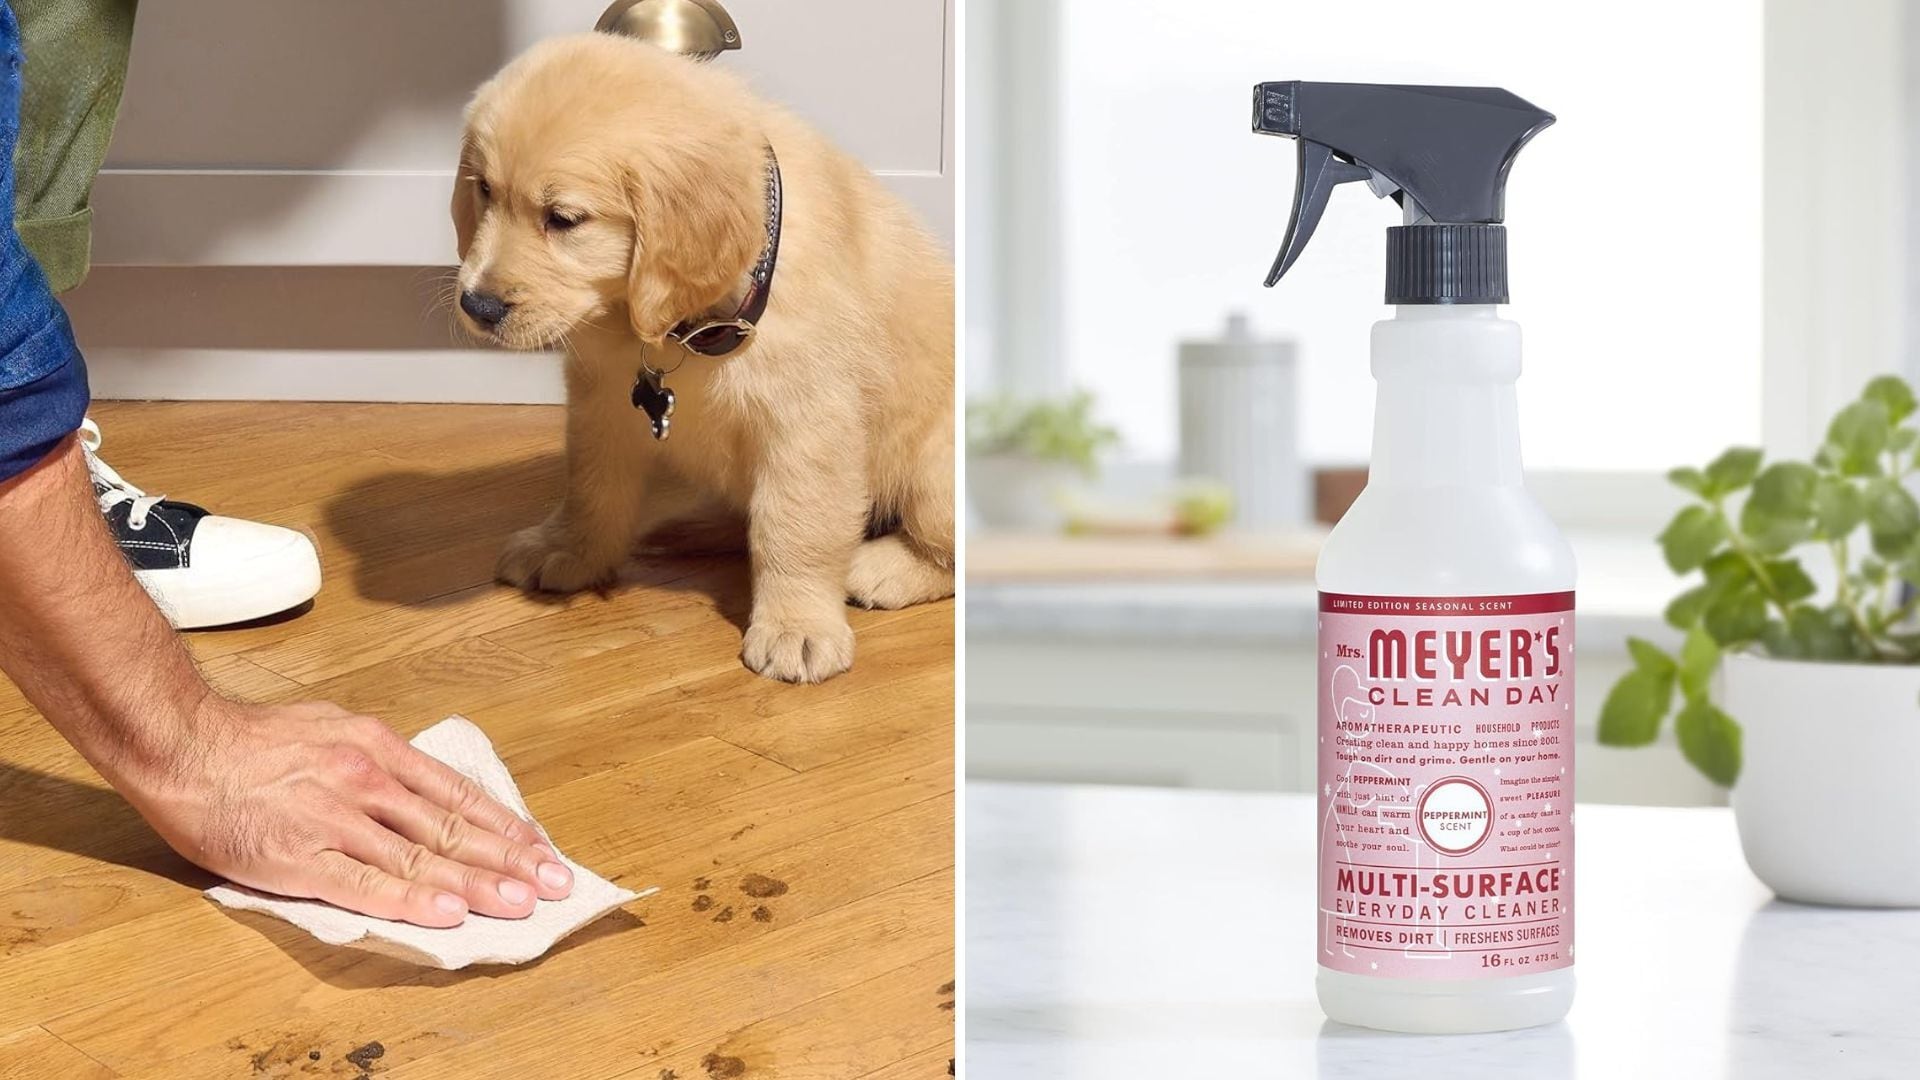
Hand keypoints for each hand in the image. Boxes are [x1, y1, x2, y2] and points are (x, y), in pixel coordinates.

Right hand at [120, 699, 572, 925]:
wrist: (181, 746)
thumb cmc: (251, 740)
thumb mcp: (330, 728)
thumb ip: (376, 758)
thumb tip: (416, 785)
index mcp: (377, 749)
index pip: (456, 795)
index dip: (504, 824)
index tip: (540, 847)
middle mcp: (367, 783)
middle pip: (451, 829)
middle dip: (509, 858)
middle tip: (554, 882)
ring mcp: (336, 821)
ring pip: (420, 859)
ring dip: (476, 883)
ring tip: (520, 902)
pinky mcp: (300, 858)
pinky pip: (366, 885)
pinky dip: (413, 902)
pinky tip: (448, 915)